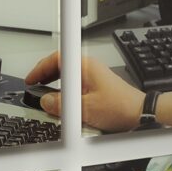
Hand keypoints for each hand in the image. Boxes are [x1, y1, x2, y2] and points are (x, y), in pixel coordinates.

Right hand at [25, 51, 143, 131]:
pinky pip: (76, 84)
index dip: (40, 67)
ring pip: (68, 75)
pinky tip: (62, 100)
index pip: (57, 58)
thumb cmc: (120, 106)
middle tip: (34, 84)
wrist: (140, 112)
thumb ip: (62, 105)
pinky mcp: (97, 86)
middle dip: (45, 74)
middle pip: (61, 65)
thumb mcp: (85, 108)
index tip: (31, 78)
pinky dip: (65, 90)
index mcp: (85, 66)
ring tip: (44, 92)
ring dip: (54, 82)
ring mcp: (94, 76)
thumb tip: (46, 101)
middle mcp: (90, 68)